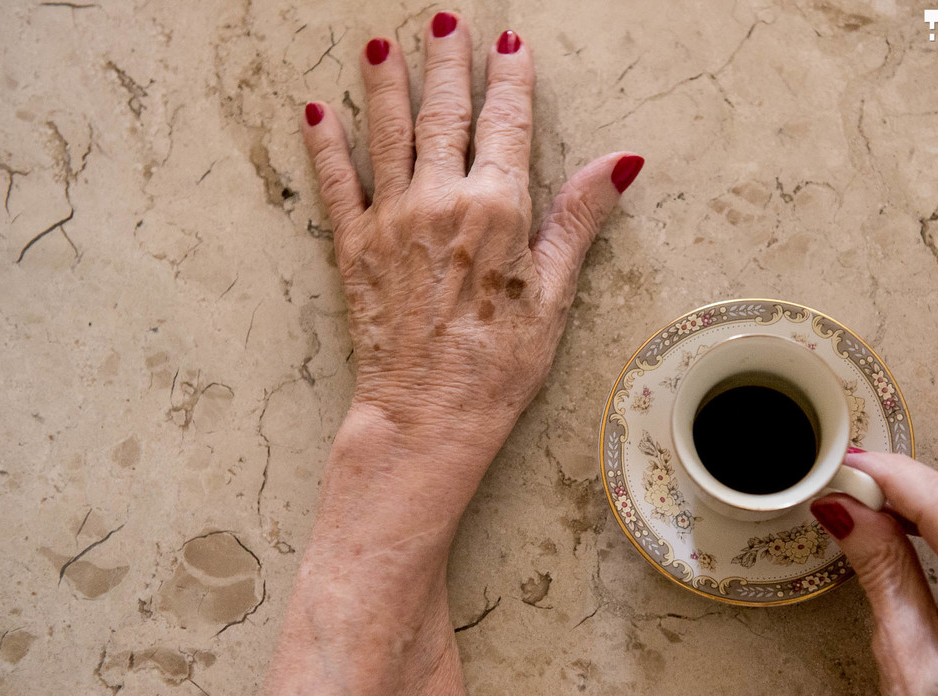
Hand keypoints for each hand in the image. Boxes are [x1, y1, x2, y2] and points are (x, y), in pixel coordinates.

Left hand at [301, 15, 642, 459]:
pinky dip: (324, 144)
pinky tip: (316, 110)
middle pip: (444, 113)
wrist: (428, 415)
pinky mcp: (353, 247)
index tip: (511, 47)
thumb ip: (578, 217)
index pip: (507, 124)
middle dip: (447, 62)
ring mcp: (391, 219)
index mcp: (497, 209)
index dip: (510, 81)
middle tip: (445, 22)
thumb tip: (621, 163)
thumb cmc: (499, 365)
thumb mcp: (555, 293)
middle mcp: (440, 200)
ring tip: (381, 42)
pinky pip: (335, 181)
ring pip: (387, 132)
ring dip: (385, 83)